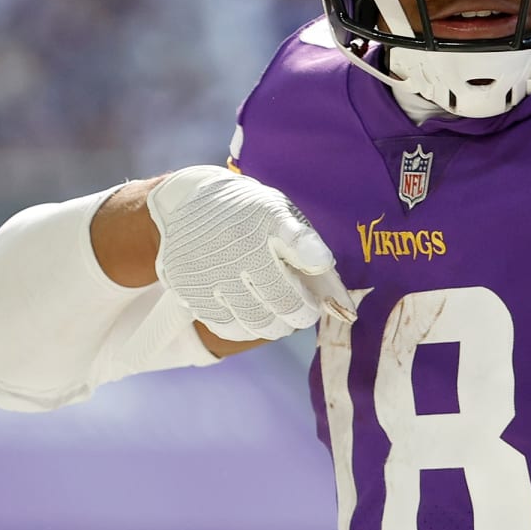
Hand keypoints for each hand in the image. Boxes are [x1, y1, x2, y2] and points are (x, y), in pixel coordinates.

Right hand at [147, 165, 356, 341]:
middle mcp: (238, 245)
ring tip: (278, 316)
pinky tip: (250, 314)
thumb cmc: (250, 215)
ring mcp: (211, 270)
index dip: (313, 258)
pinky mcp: (189, 288)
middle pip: (284, 303)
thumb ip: (311, 252)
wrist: (190, 201)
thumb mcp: (282, 216)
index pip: (297, 241)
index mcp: (267, 218)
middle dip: (302, 314)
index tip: (320, 266)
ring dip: (275, 326)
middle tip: (303, 311)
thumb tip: (341, 303)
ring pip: (256, 321)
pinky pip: (226, 326)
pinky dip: (244, 328)